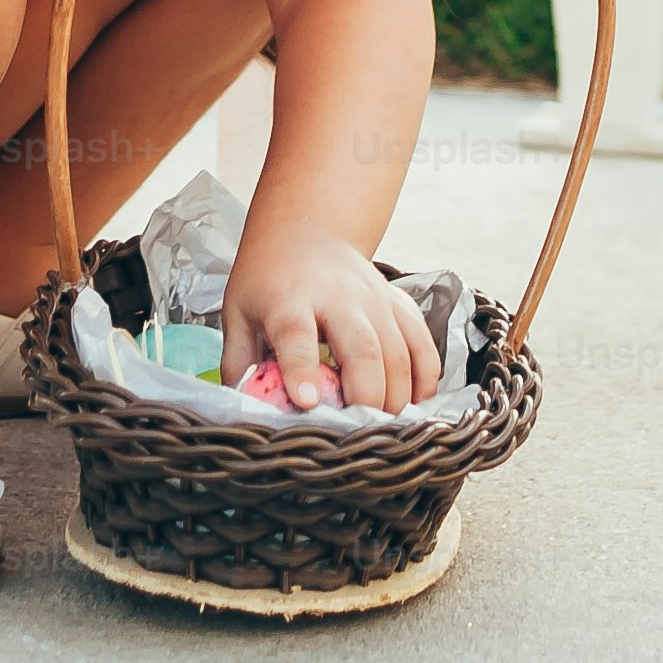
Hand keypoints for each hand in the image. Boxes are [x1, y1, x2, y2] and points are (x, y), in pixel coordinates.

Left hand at [222, 219, 442, 411]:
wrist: (308, 232)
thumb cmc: (269, 279)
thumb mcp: (238, 311)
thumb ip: (239, 360)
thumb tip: (244, 410)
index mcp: (290, 298)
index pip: (297, 334)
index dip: (302, 368)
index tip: (306, 401)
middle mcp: (339, 296)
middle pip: (363, 347)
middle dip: (366, 395)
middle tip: (358, 431)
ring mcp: (375, 298)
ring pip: (399, 352)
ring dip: (397, 396)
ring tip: (383, 428)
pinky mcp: (399, 303)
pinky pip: (423, 344)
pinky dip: (425, 378)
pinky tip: (414, 403)